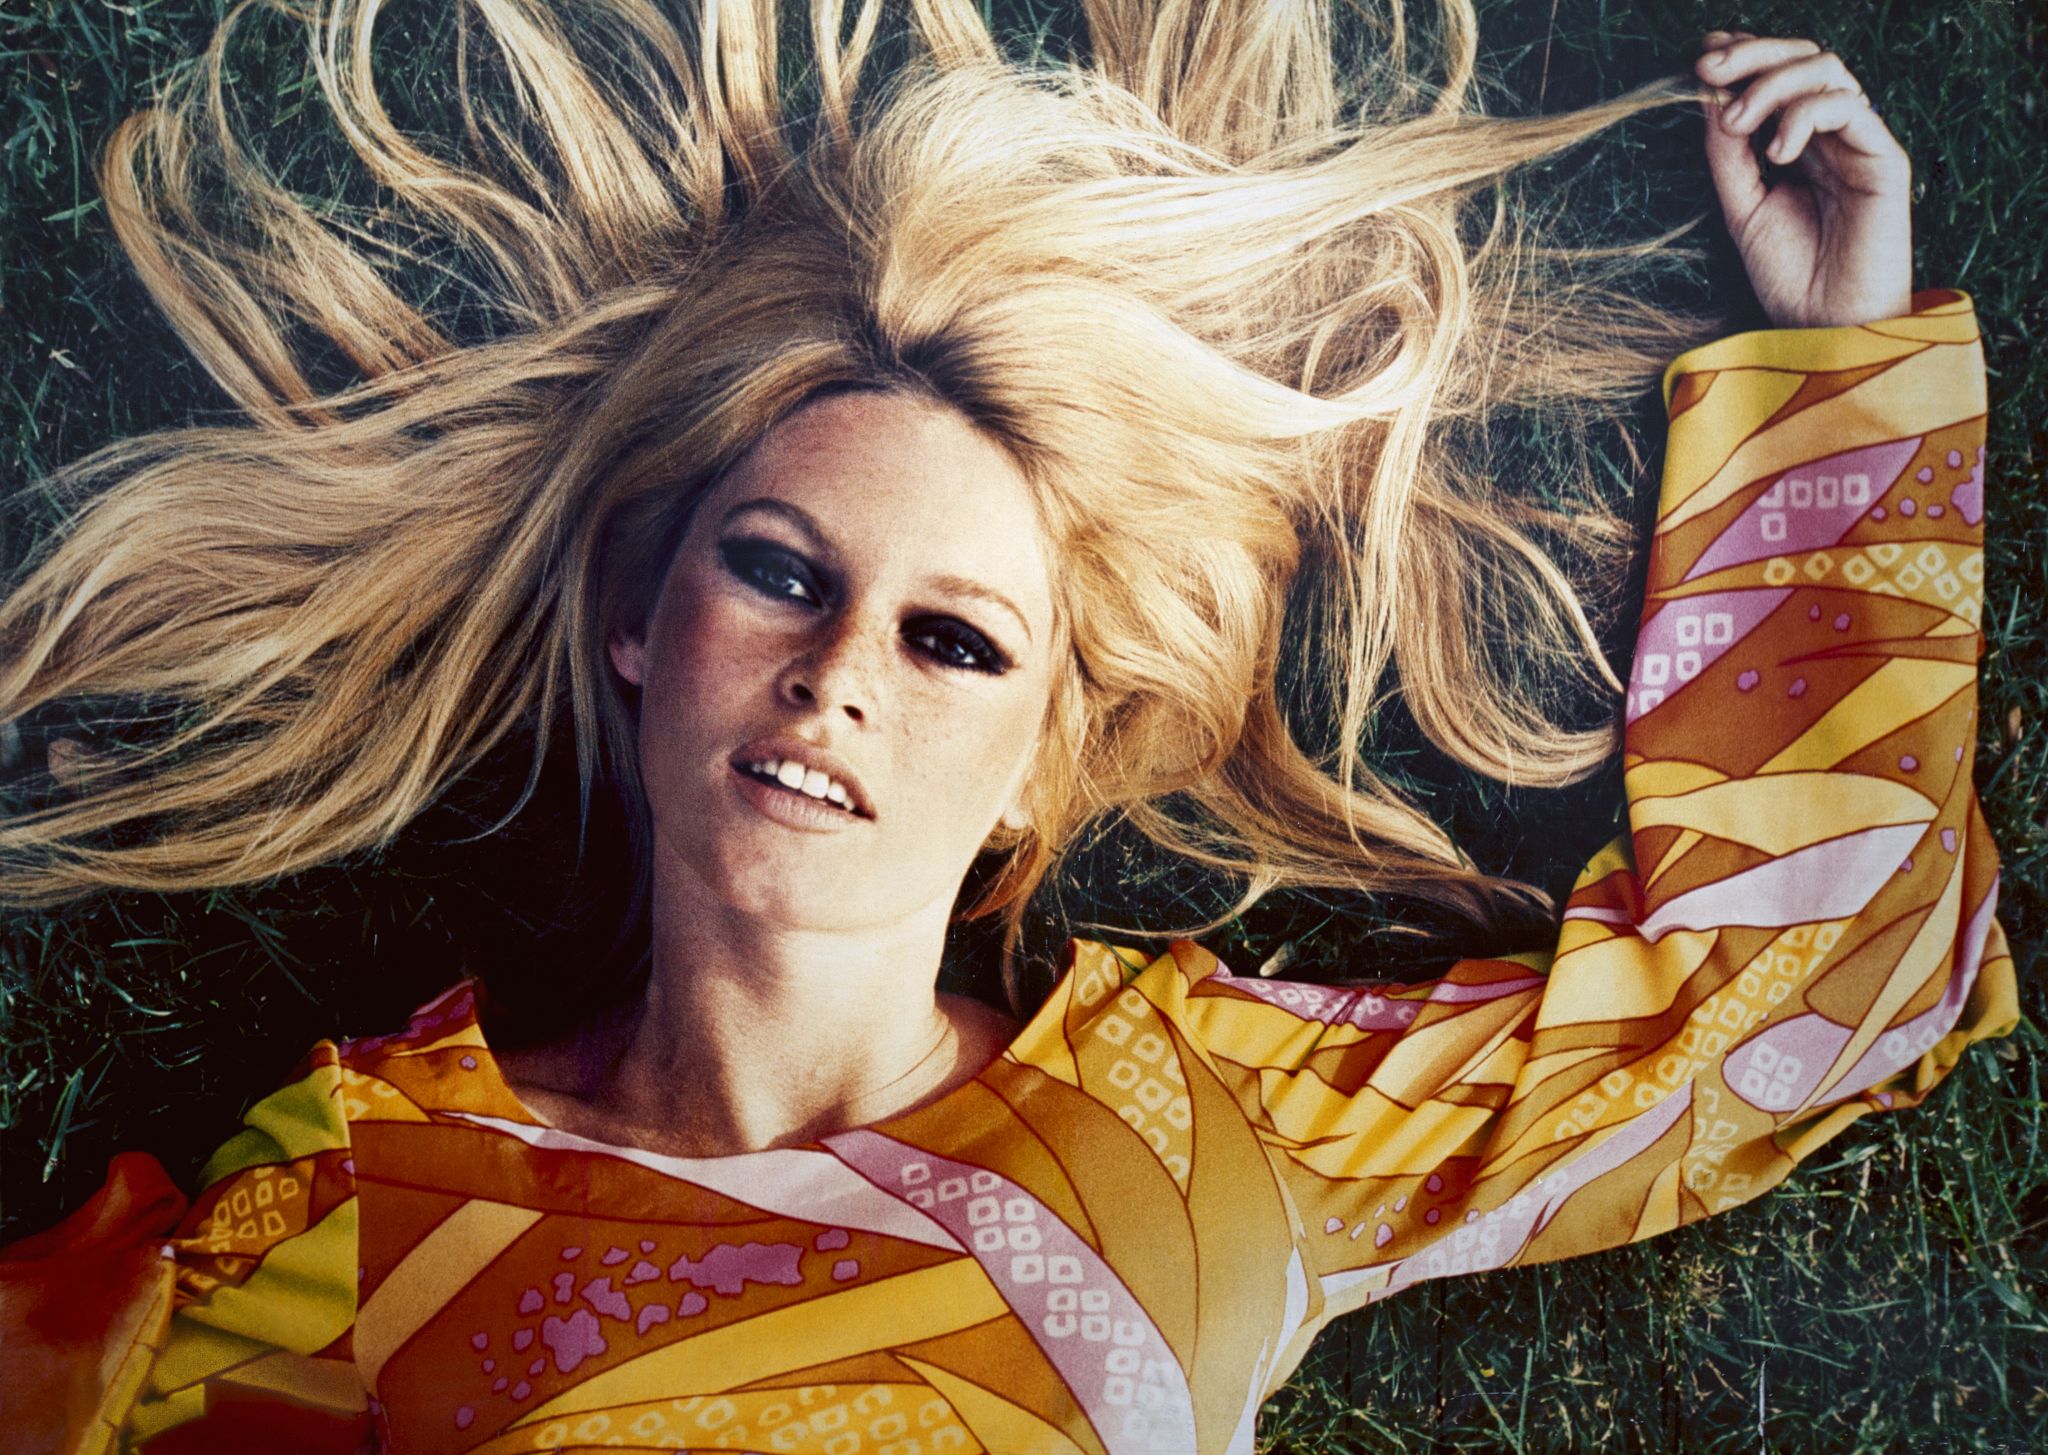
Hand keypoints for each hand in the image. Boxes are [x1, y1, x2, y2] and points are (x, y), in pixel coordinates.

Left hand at [1695, 31, 1913, 327]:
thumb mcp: (1741, 207)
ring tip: (1737, 121)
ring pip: (1828, 70)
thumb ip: (1727, 154)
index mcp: (1799, 143)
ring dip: (1773, 83)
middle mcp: (1833, 135)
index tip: (1701, 56)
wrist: (1824, 327)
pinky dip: (1806, 114)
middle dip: (1754, 54)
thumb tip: (1707, 95)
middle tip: (1710, 68)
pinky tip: (1778, 151)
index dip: (1745, 55)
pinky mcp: (1885, 159)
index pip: (1778, 75)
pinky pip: (1850, 107)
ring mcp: (1860, 143)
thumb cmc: (1788, 275)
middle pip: (1804, 59)